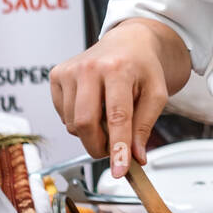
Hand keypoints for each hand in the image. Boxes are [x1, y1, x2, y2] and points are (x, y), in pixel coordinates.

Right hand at [49, 25, 168, 178]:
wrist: (128, 42)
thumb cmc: (143, 68)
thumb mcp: (156, 94)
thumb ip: (145, 126)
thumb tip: (135, 157)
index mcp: (119, 69)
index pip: (117, 116)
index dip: (118, 147)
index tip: (119, 171)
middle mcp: (90, 67)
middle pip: (86, 123)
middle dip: (99, 146)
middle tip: (113, 150)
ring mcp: (69, 70)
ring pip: (73, 124)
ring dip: (91, 133)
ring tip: (107, 117)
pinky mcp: (56, 75)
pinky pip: (64, 116)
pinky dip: (78, 121)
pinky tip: (93, 106)